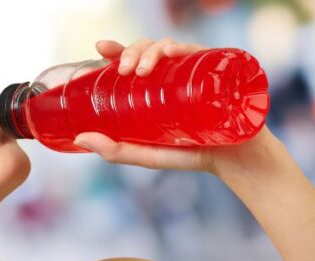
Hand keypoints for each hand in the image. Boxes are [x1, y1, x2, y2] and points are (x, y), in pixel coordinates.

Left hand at [72, 37, 215, 172]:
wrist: (234, 161)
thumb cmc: (190, 155)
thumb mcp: (147, 155)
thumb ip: (115, 150)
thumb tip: (79, 138)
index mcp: (154, 88)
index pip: (132, 61)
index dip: (116, 50)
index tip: (101, 47)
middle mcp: (172, 74)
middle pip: (147, 50)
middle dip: (131, 52)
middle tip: (124, 70)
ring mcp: (193, 71)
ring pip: (167, 46)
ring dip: (151, 51)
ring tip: (142, 70)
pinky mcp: (214, 70)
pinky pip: (197, 50)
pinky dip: (182, 48)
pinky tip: (171, 53)